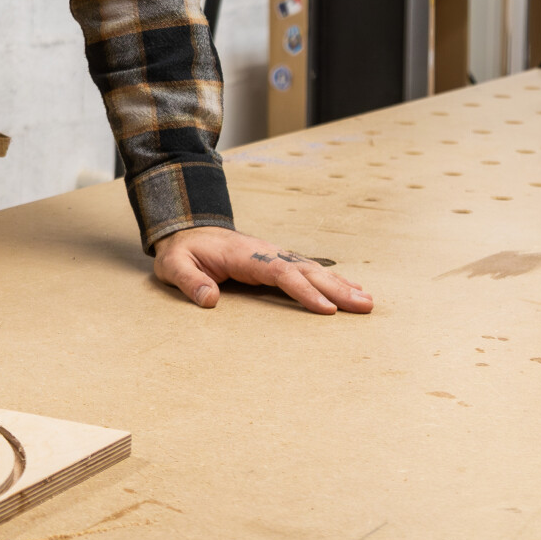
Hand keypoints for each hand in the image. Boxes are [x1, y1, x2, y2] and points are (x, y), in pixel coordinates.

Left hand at [151, 226, 372, 314]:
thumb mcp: (173, 265)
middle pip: (306, 271)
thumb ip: (189, 281)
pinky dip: (331, 281)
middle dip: (336, 289)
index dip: (304, 291)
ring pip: (312, 271)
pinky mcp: (277, 261)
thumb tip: (208, 299)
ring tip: (368, 301)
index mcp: (244, 255)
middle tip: (365, 306)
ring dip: (341, 285)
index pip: (280, 273)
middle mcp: (266, 253)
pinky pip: (308, 271)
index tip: (327, 310)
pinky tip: (351, 289)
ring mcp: (274, 255)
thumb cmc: (181, 251)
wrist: (186, 229)